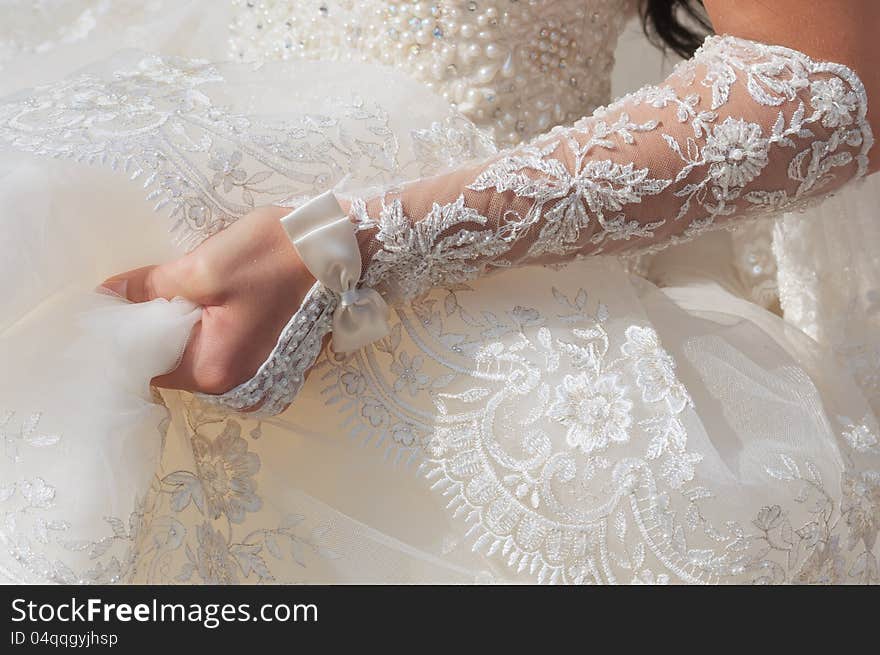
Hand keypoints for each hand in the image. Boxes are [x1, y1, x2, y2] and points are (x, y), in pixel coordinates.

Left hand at [101, 205, 315, 396]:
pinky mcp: (268, 355)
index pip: (146, 365)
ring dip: (182, 323)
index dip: (124, 334)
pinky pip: (221, 346)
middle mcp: (236, 383)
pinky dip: (208, 325)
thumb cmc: (275, 255)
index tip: (113, 303)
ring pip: (197, 352)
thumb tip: (108, 296)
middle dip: (154, 327)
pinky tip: (210, 296)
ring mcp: (257, 372)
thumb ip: (150, 287)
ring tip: (179, 287)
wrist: (339, 246)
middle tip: (145, 287)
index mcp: (215, 369)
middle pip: (172, 361)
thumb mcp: (205, 265)